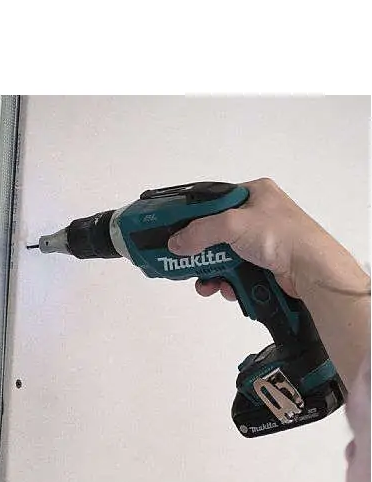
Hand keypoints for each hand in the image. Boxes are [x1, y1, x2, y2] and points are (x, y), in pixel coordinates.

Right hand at [167, 178, 336, 300]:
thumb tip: (176, 243)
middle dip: (198, 250)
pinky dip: (227, 282)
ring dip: (210, 271)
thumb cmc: (282, 236)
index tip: (170, 229)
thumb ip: (199, 231)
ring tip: (205, 284)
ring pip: (222, 255)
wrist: (312, 271)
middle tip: (181, 261)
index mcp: (253, 193)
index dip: (190, 216)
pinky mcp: (262, 265)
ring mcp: (260, 242)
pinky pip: (234, 272)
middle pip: (213, 232)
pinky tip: (226, 288)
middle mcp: (256, 215)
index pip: (211, 201)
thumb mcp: (233, 224)